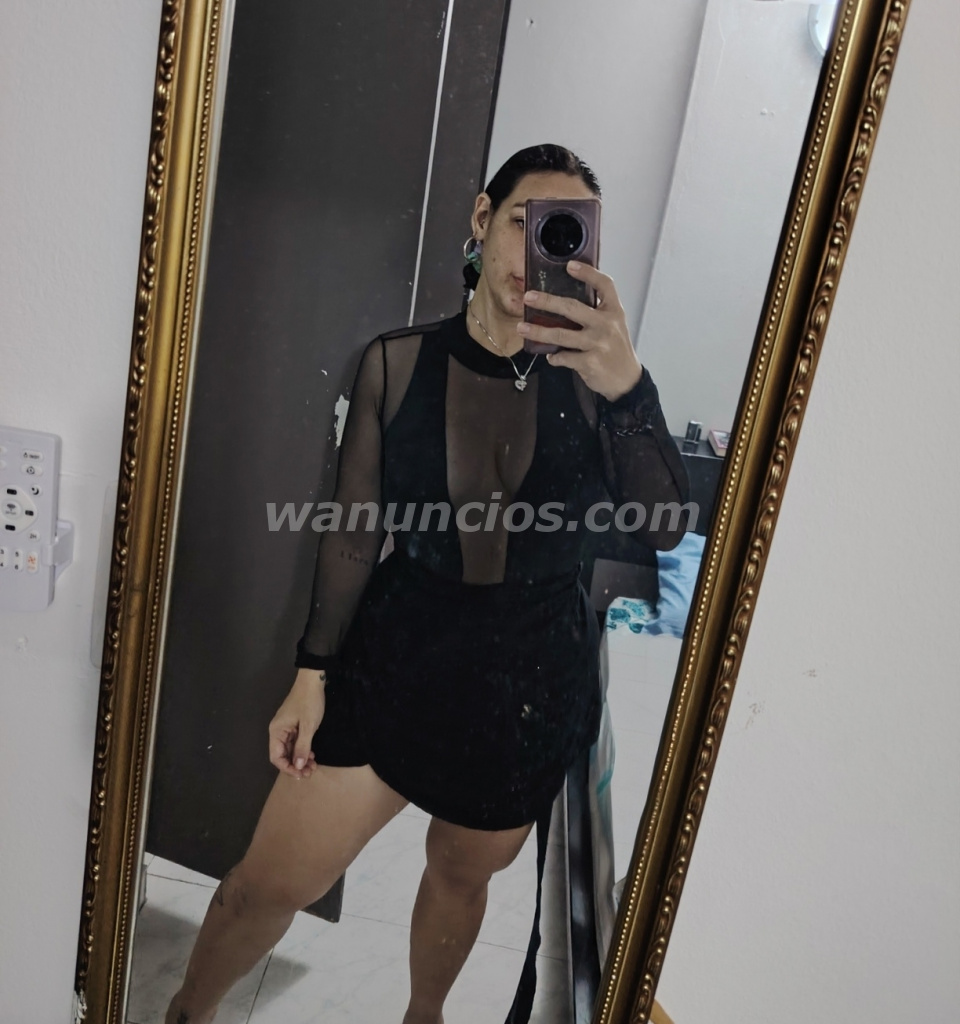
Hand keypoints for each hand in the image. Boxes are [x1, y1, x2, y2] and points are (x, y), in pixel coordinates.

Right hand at [268, 668, 324, 778]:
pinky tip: (312, 755)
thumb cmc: (309, 702)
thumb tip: (297, 766)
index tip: (300, 774)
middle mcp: (278, 731)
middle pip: (283, 754)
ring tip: (313, 766)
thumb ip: (302, 746)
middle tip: (310, 772)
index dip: (287, 768)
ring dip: (300, 759)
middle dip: (296, 765)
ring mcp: (286, 728)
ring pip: (291, 750)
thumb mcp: (308, 726)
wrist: (313, 681)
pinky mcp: (294, 725)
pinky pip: (296, 742)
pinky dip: (303, 750)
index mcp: (277, 731)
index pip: (276, 757)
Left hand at [517, 262, 641, 401]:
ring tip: (522, 328)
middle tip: (528, 297)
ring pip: (561, 334)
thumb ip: (596, 313)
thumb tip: (563, 303)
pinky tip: (551, 356)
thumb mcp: (614, 325)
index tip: (569, 265)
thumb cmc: (615, 349)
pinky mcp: (589, 362)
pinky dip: (554, 357)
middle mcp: (607, 324)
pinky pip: (563, 356)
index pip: (604, 285)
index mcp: (614, 311)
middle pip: (572, 307)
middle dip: (547, 301)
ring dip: (538, 331)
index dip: (588, 273)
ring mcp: (598, 343)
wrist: (626, 380)